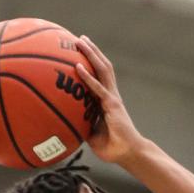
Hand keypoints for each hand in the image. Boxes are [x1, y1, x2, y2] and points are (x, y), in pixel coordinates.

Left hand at [75, 36, 141, 163]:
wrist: (128, 154)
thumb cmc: (112, 148)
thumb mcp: (91, 136)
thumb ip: (81, 126)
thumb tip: (65, 123)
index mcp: (107, 100)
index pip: (99, 76)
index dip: (92, 63)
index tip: (80, 52)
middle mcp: (111, 94)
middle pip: (102, 66)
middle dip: (92, 51)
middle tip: (80, 39)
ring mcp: (112, 97)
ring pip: (103, 69)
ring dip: (91, 54)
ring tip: (80, 41)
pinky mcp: (112, 104)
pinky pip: (97, 88)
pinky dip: (87, 76)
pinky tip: (77, 66)